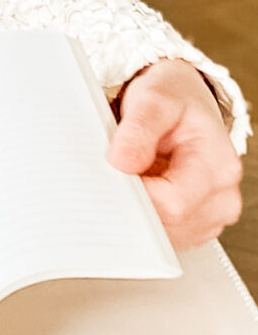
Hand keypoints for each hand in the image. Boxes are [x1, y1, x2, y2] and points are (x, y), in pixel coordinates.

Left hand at [106, 59, 243, 248]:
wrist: (185, 101)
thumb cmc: (173, 99)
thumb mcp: (153, 100)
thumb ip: (138, 130)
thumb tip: (122, 162)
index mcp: (218, 167)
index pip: (172, 204)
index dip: (134, 194)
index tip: (110, 174)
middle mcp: (223, 197)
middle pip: (168, 224)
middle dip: (132, 203)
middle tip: (112, 174)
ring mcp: (212, 214)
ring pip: (164, 234)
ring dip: (138, 211)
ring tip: (132, 176)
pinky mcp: (197, 223)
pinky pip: (165, 234)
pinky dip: (146, 217)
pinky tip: (139, 189)